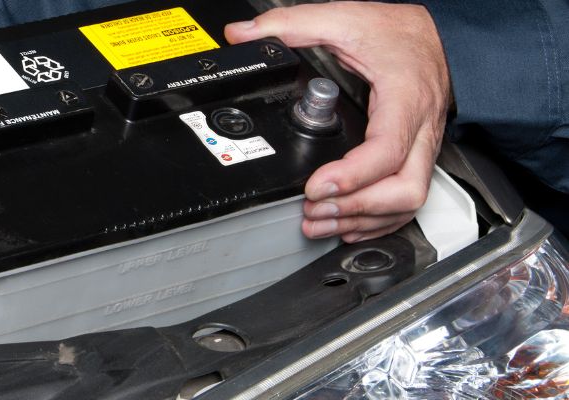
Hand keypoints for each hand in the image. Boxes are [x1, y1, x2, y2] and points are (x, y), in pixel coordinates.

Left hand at [224, 2, 450, 242]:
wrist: (439, 36)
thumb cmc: (400, 33)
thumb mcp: (344, 18)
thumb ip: (292, 24)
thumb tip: (242, 34)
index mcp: (404, 99)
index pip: (387, 150)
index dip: (352, 176)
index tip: (315, 186)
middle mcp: (420, 130)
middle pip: (405, 189)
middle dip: (357, 208)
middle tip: (314, 209)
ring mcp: (424, 147)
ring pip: (408, 201)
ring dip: (363, 220)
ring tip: (320, 221)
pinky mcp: (419, 157)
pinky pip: (408, 200)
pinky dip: (377, 219)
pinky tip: (347, 223)